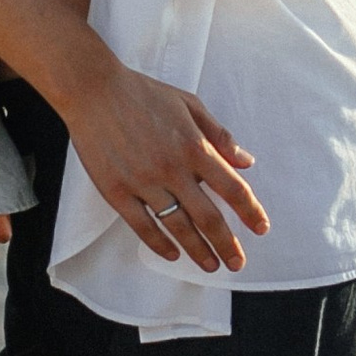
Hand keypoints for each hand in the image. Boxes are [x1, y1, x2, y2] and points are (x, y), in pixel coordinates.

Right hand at [60, 67, 266, 271]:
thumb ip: (219, 135)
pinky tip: (172, 254)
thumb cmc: (143, 93)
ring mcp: (143, 182)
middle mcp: (172, 169)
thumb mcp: (189, 104)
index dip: (250, 211)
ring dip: (198, 251)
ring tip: (211, 265)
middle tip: (238, 263)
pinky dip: (159, 244)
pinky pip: (143, 226)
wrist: (94, 90)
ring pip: (178, 227)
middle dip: (227, 244)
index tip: (261, 228)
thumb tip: (246, 162)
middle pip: (208, 217)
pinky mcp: (117, 191)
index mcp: (193, 146)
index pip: (232, 188)